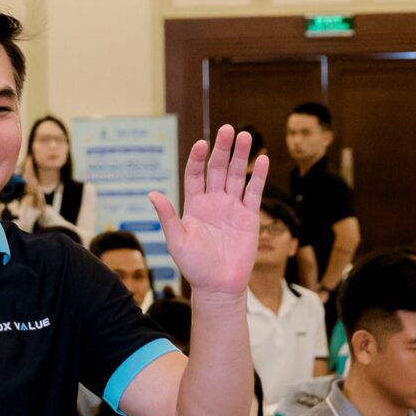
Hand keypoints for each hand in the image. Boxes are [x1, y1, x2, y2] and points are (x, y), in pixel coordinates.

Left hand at [152, 125, 268, 297]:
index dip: (198, 159)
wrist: (218, 286)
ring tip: (244, 136)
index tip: (202, 144)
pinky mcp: (249, 216)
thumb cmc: (194, 266)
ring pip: (237, 175)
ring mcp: (232, 207)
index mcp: (194, 205)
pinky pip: (255, 192)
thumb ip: (167, 217)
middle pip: (217, 169)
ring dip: (241, 156)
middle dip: (223, 149)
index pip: (196, 174)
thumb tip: (152, 194)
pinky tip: (262, 160)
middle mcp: (213, 201)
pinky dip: (259, 176)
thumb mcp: (176, 241)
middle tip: (228, 129)